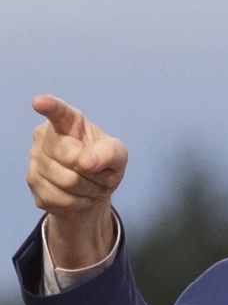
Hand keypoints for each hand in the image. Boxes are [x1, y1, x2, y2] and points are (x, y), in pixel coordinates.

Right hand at [27, 95, 126, 268]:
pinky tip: (80, 195)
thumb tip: (86, 161)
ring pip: (67, 182)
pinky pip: (61, 199)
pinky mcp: (33, 184)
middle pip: (70, 158)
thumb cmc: (104, 164)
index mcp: (68, 122)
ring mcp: (34, 160)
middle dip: (94, 172)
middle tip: (101, 173)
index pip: (58, 112)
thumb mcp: (118, 155)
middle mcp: (44, 137)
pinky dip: (80, 202)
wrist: (93, 191)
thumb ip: (108, 153)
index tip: (40, 102)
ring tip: (93, 184)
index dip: (49, 106)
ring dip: (90, 189)